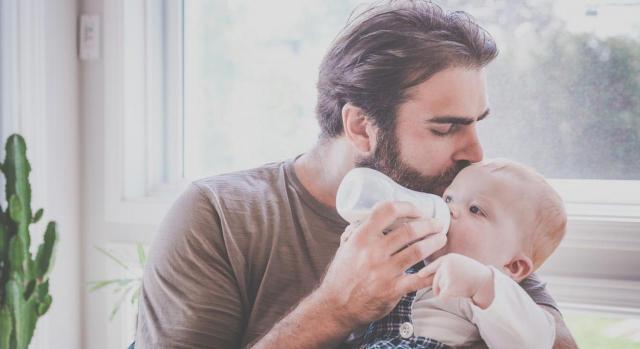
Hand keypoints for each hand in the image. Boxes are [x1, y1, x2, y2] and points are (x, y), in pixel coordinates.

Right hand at [316, 201, 446, 326]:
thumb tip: (366, 217)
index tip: (418, 210)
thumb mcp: (345, 248)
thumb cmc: (341, 275)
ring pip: (417, 251)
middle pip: (408, 230)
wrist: (335, 307)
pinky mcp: (392, 290)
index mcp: (360, 237)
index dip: (407, 207)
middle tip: (436, 224)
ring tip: (441, 238)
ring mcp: (383, 271)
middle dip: (428, 224)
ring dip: (434, 242)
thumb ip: (356, 232)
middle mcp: (372, 252)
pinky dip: (433, 272)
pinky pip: (419, 279)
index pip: (387, 211)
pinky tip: (441, 267)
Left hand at [418, 253, 494, 307]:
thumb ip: (449, 268)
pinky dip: (447, 299)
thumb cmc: (478, 276)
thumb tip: (434, 277)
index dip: (426, 271)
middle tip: (456, 290)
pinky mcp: (449, 286)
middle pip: (436, 280)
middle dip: (440, 288)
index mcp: (449, 258)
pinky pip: (442, 297)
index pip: (434, 265)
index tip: (419, 275)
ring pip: (439, 289)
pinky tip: (457, 296)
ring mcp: (447, 275)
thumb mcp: (462, 265)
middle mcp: (446, 264)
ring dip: (448, 293)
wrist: (489, 283)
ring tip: (463, 289)